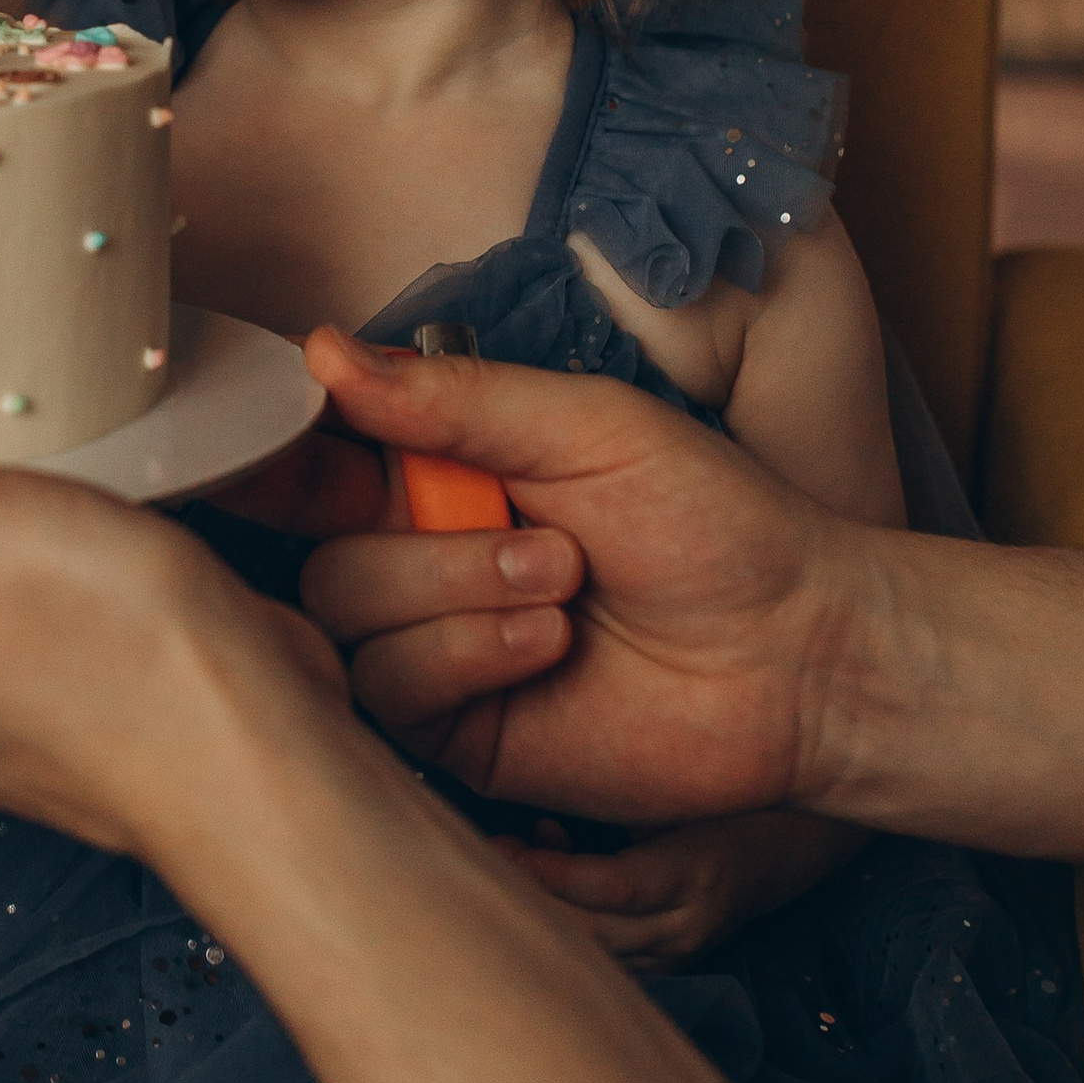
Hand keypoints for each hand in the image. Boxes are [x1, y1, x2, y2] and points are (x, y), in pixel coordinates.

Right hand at [292, 329, 880, 822]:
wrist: (798, 657)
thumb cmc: (719, 526)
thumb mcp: (589, 427)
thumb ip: (452, 399)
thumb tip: (321, 352)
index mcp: (451, 470)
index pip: (322, 450)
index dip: (284, 445)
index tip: (293, 435)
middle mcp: (428, 556)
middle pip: (316, 543)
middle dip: (418, 539)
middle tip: (543, 539)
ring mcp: (438, 645)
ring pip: (343, 614)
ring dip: (452, 594)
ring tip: (562, 590)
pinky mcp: (455, 731)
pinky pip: (387, 688)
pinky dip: (460, 656)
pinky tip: (546, 648)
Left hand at [505, 809, 864, 971]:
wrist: (780, 846)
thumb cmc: (721, 799)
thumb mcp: (678, 791)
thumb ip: (618, 796)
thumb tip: (545, 792)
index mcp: (695, 873)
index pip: (614, 889)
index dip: (554, 874)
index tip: (506, 847)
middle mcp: (686, 925)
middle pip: (594, 933)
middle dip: (533, 898)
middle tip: (490, 854)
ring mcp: (676, 953)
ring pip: (593, 952)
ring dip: (543, 911)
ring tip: (507, 859)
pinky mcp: (664, 964)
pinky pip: (604, 956)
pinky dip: (567, 922)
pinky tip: (544, 874)